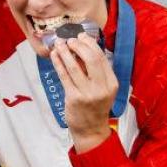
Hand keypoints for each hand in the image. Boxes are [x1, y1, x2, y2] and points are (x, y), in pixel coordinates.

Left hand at [48, 33, 117, 152]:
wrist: (90, 129)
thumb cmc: (95, 107)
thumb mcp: (104, 90)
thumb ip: (98, 73)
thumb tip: (84, 49)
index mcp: (112, 83)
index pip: (102, 58)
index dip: (90, 44)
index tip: (81, 36)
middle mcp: (101, 87)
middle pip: (91, 59)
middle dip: (79, 46)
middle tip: (70, 40)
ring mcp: (87, 93)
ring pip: (75, 67)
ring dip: (65, 53)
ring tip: (59, 44)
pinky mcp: (73, 98)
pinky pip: (64, 76)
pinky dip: (58, 64)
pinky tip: (54, 56)